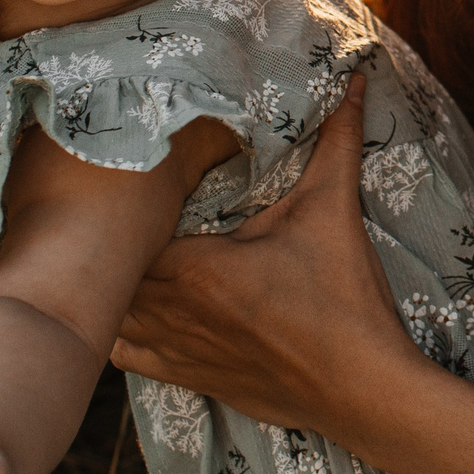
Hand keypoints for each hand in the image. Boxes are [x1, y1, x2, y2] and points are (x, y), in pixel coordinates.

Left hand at [114, 78, 420, 441]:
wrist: (362, 390)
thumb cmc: (344, 301)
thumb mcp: (333, 212)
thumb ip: (336, 142)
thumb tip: (356, 82)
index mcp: (194, 268)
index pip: (128, 230)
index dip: (125, 204)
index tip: (136, 181)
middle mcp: (171, 312)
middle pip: (110, 271)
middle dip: (114, 241)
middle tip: (121, 208)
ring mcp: (175, 351)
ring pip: (111, 315)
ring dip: (114, 287)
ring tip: (123, 255)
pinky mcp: (189, 379)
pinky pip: (127, 357)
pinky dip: (123, 333)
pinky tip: (140, 310)